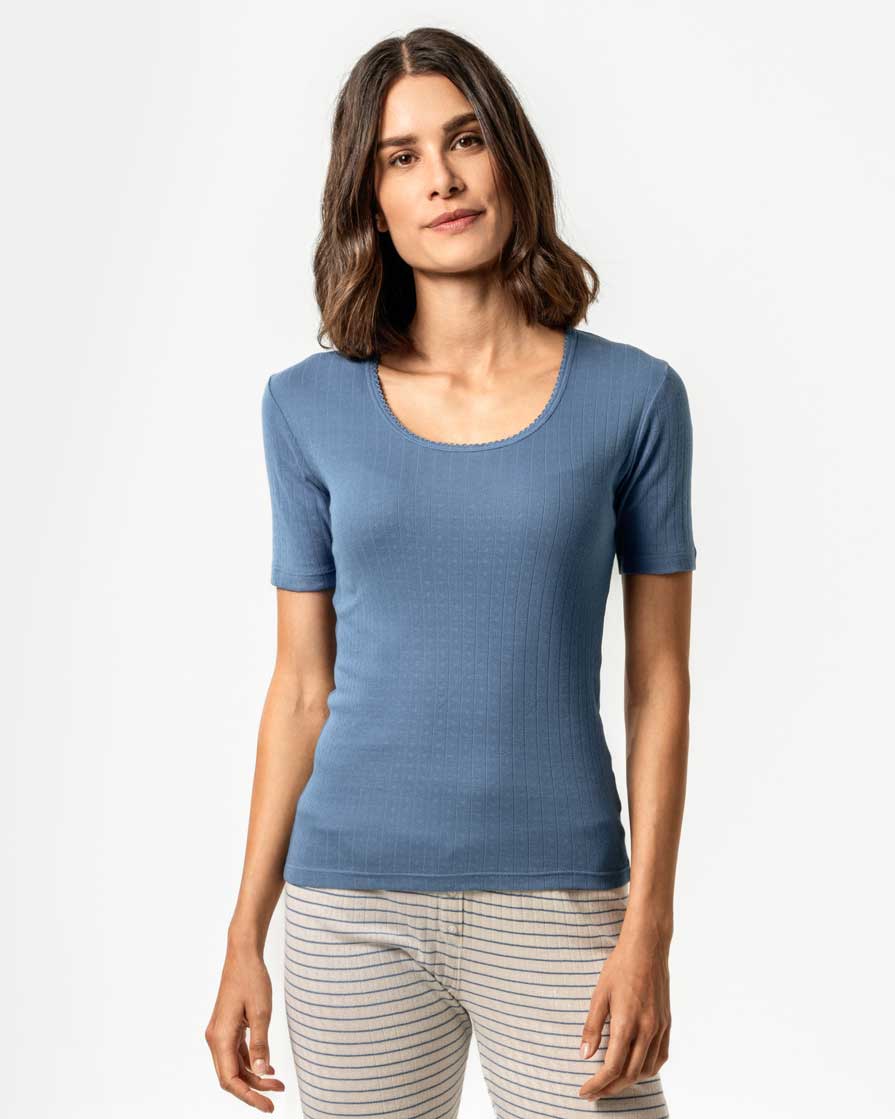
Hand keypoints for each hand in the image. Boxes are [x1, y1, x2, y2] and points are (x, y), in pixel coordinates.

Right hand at [205, 944, 285, 1110]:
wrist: (243, 954)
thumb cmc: (251, 979)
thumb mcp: (261, 1013)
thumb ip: (260, 1046)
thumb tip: (261, 1073)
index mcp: (220, 1038)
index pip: (230, 1080)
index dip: (248, 1096)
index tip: (268, 1105)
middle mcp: (215, 1039)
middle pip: (231, 1076)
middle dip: (253, 1089)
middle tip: (276, 1098)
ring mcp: (220, 1033)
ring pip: (234, 1066)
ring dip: (254, 1077)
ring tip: (277, 1083)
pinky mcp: (227, 1028)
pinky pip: (236, 1053)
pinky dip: (251, 1063)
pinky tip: (268, 1068)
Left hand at [576, 926, 670, 1100]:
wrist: (647, 947)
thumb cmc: (620, 967)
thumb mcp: (599, 994)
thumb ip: (592, 1027)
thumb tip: (584, 1055)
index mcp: (627, 1023)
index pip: (612, 1067)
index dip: (597, 1084)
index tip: (584, 1092)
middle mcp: (647, 1030)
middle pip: (630, 1074)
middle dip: (611, 1087)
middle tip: (594, 1092)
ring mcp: (659, 1027)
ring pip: (647, 1069)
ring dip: (629, 1081)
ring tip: (611, 1082)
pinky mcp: (667, 1023)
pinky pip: (660, 1056)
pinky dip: (648, 1069)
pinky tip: (636, 1068)